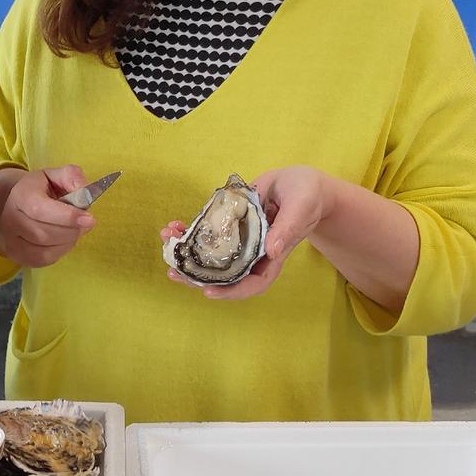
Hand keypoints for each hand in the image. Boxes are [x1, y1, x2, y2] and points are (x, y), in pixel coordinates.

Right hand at [0, 165, 96, 268]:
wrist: (16, 205)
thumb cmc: (40, 190)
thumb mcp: (55, 175)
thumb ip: (72, 176)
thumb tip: (84, 192)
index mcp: (20, 195)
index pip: (40, 209)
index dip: (66, 216)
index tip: (89, 219)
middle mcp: (10, 219)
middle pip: (44, 234)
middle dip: (71, 231)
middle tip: (86, 223)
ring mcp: (11, 240)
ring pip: (45, 250)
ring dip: (68, 241)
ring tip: (75, 229)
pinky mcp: (17, 256)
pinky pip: (44, 260)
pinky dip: (61, 251)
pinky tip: (65, 239)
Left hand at [163, 165, 330, 300]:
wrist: (300, 183)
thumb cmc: (308, 196)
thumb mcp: (301, 208)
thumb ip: (288, 229)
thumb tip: (271, 251)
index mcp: (273, 255)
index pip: (254, 283)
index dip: (232, 291)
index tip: (208, 292)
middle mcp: (253, 252)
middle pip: (225, 273)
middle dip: (198, 275)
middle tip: (173, 271)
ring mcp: (240, 239)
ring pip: (212, 254)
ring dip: (188, 252)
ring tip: (167, 242)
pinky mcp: (230, 223)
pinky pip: (209, 232)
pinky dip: (191, 230)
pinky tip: (175, 225)